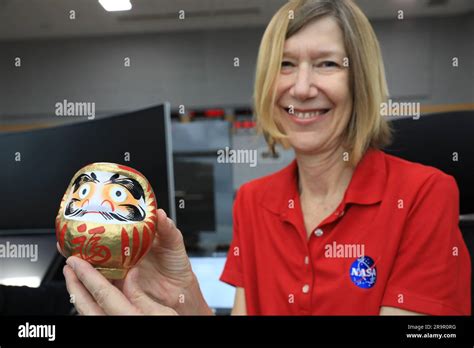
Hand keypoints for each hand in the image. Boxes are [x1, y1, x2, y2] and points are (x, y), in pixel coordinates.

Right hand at [62, 209, 211, 314]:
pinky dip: (92, 273)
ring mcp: (121, 264)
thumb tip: (161, 214)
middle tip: (77, 229)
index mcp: (139, 235)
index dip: (107, 216)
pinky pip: (103, 276)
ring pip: (98, 256)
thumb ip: (168, 229)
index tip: (94, 210)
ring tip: (75, 248)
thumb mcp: (174, 243)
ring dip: (86, 253)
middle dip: (88, 234)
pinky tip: (84, 269)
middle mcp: (127, 248)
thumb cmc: (177, 265)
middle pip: (103, 238)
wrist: (178, 291)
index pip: (120, 222)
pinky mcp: (119, 281)